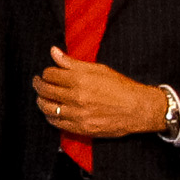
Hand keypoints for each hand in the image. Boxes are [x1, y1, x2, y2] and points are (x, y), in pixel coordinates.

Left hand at [35, 47, 169, 140]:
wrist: (140, 109)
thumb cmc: (121, 87)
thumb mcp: (99, 69)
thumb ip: (72, 62)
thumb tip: (53, 51)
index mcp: (80, 80)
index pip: (50, 74)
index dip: (47, 72)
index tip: (48, 73)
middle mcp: (77, 97)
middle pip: (45, 90)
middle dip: (39, 85)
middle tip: (39, 82)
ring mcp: (79, 114)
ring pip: (47, 108)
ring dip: (41, 101)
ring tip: (43, 97)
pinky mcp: (82, 128)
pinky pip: (56, 123)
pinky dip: (50, 116)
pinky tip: (52, 111)